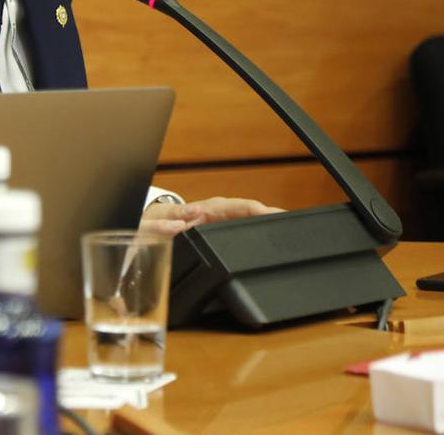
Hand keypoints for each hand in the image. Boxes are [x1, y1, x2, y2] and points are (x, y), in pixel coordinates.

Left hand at [140, 195, 283, 236]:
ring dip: (267, 223)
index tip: (272, 213)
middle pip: (249, 212)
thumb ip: (163, 225)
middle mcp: (216, 213)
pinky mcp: (221, 230)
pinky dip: (258, 231)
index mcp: (205, 209)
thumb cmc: (153, 223)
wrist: (149, 226)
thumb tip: (180, 224)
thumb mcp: (152, 224)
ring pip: (249, 220)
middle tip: (293, 223)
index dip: (256, 209)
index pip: (236, 206)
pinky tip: (274, 237)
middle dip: (271, 216)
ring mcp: (221, 221)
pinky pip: (243, 228)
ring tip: (291, 230)